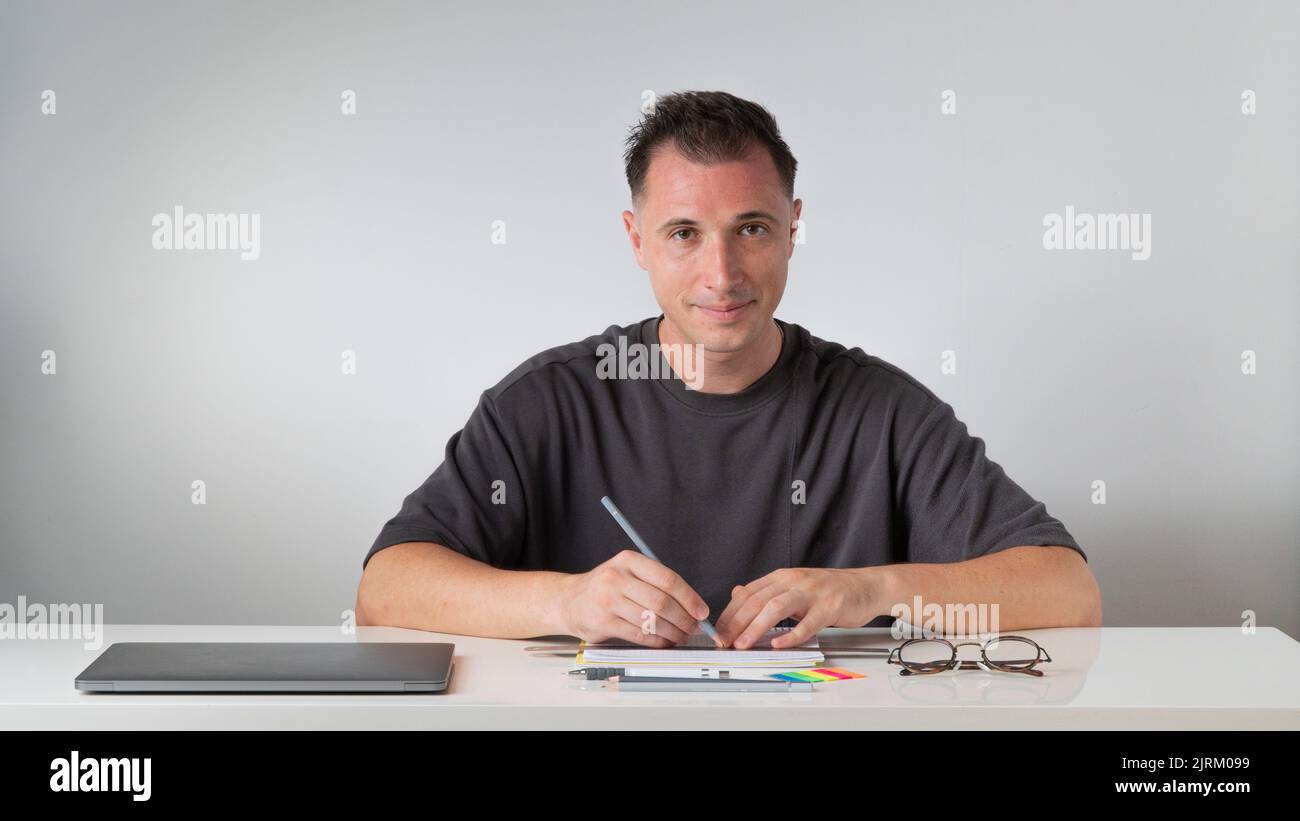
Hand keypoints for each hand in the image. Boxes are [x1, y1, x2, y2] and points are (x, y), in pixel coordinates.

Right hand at [557, 550, 711, 646]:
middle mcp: (617, 577)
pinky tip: (664, 642)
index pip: (668, 579)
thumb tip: (691, 606)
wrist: (569, 600)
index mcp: (629, 561)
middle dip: (683, 619)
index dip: (689, 598)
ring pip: (651, 620)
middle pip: (661, 602)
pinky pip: (638, 634)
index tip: (701, 611)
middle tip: (693, 628)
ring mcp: (608, 600)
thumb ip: (655, 584)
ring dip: (672, 632)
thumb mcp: (627, 573)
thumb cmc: (606, 588)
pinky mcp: (603, 622)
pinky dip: (656, 641)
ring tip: (680, 636)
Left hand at [715, 567, 883, 648]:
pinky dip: (791, 636)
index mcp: (782, 577)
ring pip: (776, 608)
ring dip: (756, 627)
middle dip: (737, 622)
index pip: (748, 594)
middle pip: (758, 600)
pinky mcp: (829, 607)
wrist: (866, 586)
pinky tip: (779, 645)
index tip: (718, 632)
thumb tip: (737, 593)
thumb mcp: (793, 587)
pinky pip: (807, 624)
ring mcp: (812, 593)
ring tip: (743, 643)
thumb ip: (766, 592)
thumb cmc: (829, 591)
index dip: (730, 613)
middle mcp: (794, 581)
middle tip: (724, 641)